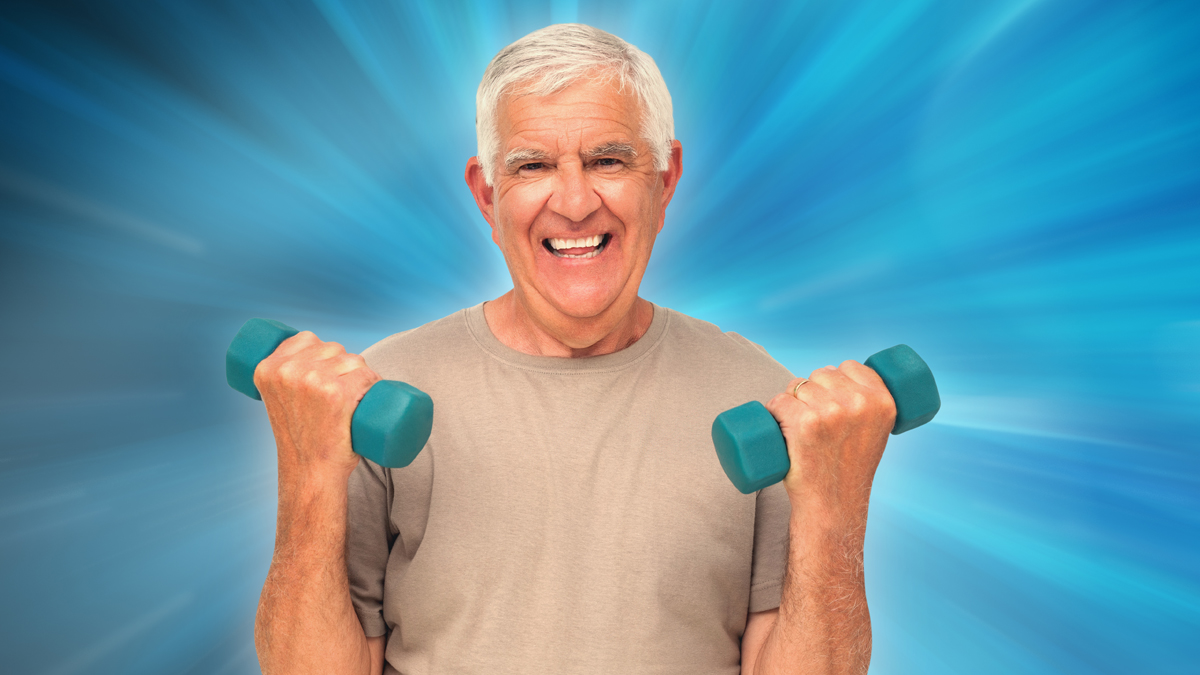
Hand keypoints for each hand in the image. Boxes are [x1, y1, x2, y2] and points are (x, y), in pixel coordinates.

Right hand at [252, 331, 380, 484]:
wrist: (311, 472)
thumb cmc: (302, 437)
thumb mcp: (280, 400)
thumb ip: (285, 376)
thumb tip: (307, 350)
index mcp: (267, 368)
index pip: (307, 339)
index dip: (323, 353)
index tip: (327, 374)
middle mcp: (287, 371)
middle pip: (333, 348)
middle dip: (345, 365)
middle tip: (342, 395)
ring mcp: (312, 380)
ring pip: (354, 360)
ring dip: (362, 375)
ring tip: (355, 400)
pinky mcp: (336, 393)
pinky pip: (367, 376)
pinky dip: (375, 384)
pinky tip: (371, 394)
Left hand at [764, 360, 895, 521]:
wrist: (833, 506)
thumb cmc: (847, 468)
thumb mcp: (874, 431)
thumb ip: (867, 403)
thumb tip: (835, 370)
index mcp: (883, 402)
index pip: (849, 367)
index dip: (834, 379)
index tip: (831, 401)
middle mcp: (860, 403)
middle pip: (820, 374)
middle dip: (811, 391)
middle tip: (815, 425)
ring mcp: (832, 412)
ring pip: (797, 386)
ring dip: (791, 402)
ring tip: (800, 430)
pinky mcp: (805, 423)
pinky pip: (778, 401)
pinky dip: (773, 412)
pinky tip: (779, 427)